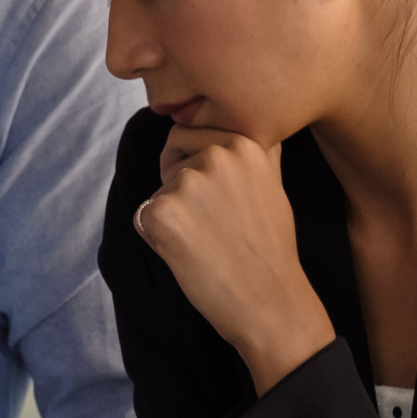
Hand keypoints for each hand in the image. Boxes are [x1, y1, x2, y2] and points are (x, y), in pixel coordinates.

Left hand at [135, 129, 335, 394]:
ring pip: (159, 188)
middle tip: (213, 223)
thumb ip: (254, 147)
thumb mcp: (273, 181)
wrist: (270, 302)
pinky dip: (156, 237)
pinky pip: (143, 215)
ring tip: (207, 241)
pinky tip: (189, 254)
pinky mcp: (162, 212)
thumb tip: (238, 115)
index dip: (194, 165)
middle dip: (180, 184)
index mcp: (246, 141)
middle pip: (171, 156)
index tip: (221, 199)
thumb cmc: (269, 248)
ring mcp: (188, 183)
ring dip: (172, 213)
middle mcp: (217, 154)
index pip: (189, 132)